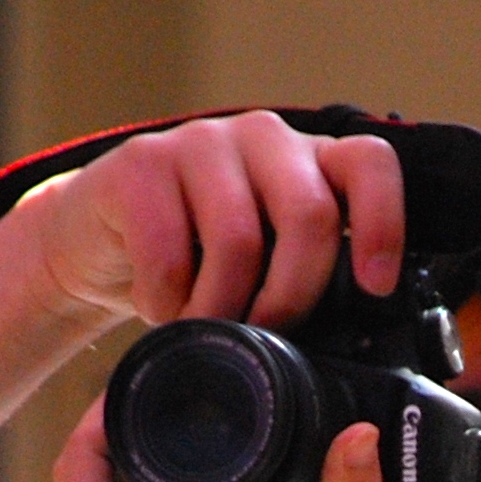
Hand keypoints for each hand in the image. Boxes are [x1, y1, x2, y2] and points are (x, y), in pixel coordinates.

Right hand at [25, 111, 405, 329]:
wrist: (98, 243)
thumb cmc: (196, 262)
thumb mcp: (265, 265)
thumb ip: (308, 277)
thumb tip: (355, 344)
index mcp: (309, 160)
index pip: (369, 165)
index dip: (382, 225)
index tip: (373, 287)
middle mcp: (264, 138)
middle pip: (308, 215)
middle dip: (293, 295)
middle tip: (267, 337)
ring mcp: (202, 142)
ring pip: (239, 240)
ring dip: (223, 310)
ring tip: (205, 333)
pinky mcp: (143, 163)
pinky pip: (169, 252)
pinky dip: (167, 302)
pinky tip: (160, 308)